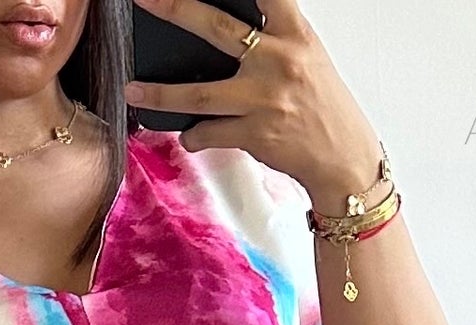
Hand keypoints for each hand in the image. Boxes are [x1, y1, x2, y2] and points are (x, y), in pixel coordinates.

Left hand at [125, 0, 384, 209]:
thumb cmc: (321, 105)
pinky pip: (209, 133)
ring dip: (161, 93)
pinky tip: (189, 135)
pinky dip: (194, 136)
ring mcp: (264, 99)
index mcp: (294, 33)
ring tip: (132, 89)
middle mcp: (278, 61)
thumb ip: (273, 38)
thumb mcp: (306, 57)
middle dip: (175, 10)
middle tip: (145, 0)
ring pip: (200, 93)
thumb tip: (226, 32)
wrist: (343, 157)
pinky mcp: (255, 134)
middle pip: (216, 27)